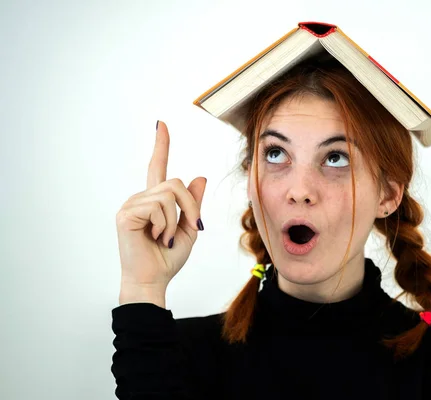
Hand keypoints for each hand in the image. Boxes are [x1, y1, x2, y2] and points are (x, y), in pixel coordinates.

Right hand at [115, 121, 205, 304]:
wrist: (154, 280)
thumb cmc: (168, 257)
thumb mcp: (189, 229)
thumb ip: (193, 204)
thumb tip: (199, 176)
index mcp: (155, 201)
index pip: (158, 168)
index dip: (161, 145)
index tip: (161, 124)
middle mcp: (141, 198)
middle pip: (175, 183)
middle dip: (191, 206)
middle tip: (192, 228)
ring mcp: (131, 205)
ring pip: (170, 194)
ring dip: (177, 221)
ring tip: (165, 238)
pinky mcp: (126, 214)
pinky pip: (159, 207)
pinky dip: (166, 226)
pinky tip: (156, 238)